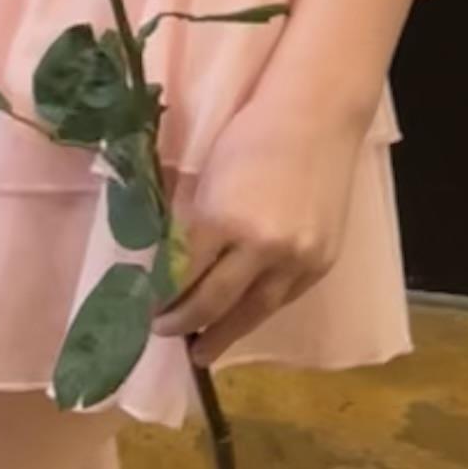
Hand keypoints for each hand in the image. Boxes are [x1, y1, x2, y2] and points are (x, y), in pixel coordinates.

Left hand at [157, 87, 362, 365]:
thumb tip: (169, 265)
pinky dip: (260, 310)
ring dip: (225, 334)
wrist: (316, 117)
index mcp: (223, 220)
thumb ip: (193, 226)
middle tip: (164, 334)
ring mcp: (297, 259)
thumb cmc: (252, 135)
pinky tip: (244, 318)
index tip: (146, 308)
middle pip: (215, 302)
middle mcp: (262, 248)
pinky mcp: (321, 263)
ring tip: (203, 350)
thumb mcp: (209, 179)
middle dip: (185, 322)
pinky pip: (284, 299)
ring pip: (254, 312)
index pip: (183, 276)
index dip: (163, 297)